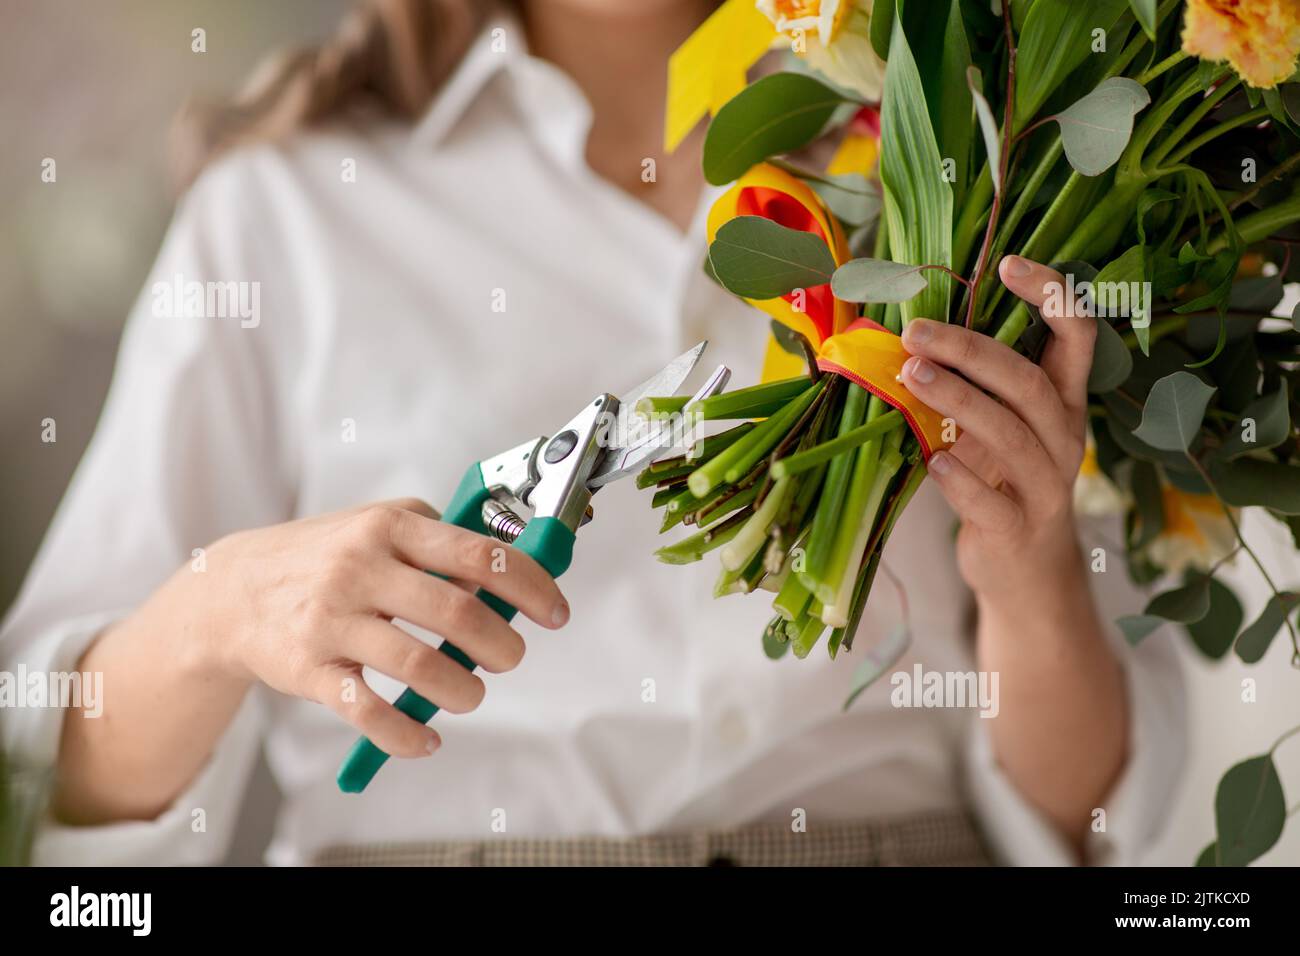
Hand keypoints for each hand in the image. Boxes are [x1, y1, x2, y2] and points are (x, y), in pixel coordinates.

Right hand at [157, 498, 569, 758]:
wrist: (232, 590)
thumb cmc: (324, 558)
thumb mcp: (379, 527)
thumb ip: (439, 546)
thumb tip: (506, 581)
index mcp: (389, 527)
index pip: (477, 553)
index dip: (528, 585)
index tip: (553, 612)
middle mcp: (360, 567)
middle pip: (456, 612)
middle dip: (500, 646)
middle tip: (509, 658)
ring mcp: (331, 619)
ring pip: (417, 665)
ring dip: (461, 689)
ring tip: (469, 694)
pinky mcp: (308, 668)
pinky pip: (365, 710)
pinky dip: (404, 732)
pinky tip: (425, 738)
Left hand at [898, 255, 1095, 606]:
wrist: (1027, 573)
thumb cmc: (1002, 484)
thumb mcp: (996, 429)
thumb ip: (972, 387)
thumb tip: (909, 334)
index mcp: (1062, 403)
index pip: (1076, 336)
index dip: (1051, 295)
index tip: (1008, 263)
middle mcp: (1063, 438)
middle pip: (1028, 383)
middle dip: (972, 350)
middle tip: (916, 330)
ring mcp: (1046, 488)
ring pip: (1010, 436)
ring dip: (958, 400)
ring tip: (911, 375)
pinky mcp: (1019, 530)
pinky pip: (992, 501)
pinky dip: (961, 480)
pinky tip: (932, 461)